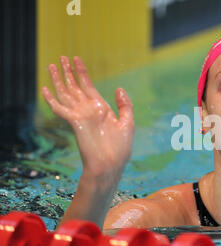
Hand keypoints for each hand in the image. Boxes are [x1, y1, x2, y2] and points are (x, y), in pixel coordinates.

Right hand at [42, 56, 134, 176]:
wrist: (111, 165)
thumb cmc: (120, 148)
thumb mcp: (127, 123)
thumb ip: (125, 105)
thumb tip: (119, 89)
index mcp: (101, 109)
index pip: (88, 86)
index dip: (82, 73)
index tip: (77, 60)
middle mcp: (88, 110)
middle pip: (75, 87)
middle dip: (68, 72)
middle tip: (61, 57)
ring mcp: (80, 116)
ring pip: (66, 93)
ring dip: (58, 79)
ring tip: (51, 65)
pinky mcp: (75, 122)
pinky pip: (60, 108)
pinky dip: (52, 99)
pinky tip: (45, 89)